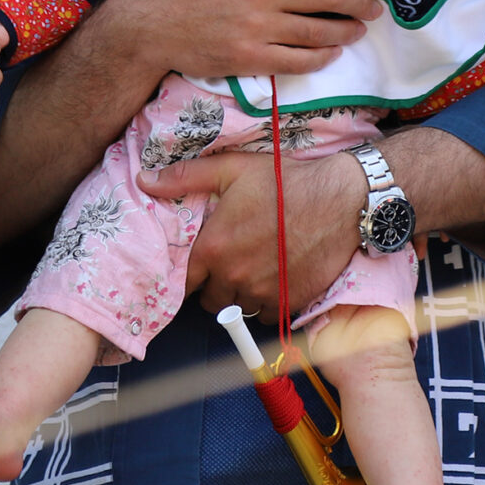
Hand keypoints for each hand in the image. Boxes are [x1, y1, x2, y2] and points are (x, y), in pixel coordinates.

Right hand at [100, 0, 380, 80]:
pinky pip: (299, 60)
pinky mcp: (252, 58)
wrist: (151, 24)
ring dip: (347, 30)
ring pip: (320, 30)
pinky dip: (321, 57)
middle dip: (361, 2)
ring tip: (358, 30)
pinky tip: (330, 52)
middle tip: (374, 6)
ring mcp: (260, 29)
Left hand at [142, 147, 369, 323]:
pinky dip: (267, 303)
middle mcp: (234, 276)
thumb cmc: (286, 181)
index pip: (184, 280)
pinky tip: (274, 279)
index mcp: (214, 248)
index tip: (198, 266)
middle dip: (215, 285)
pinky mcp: (289, 302)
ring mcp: (262, 293)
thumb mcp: (232, 169)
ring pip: (239, 309)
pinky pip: (267, 315)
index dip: (190, 274)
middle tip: (229, 264)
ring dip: (241, 295)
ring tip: (253, 270)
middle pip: (210, 300)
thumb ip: (186, 177)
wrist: (340, 200)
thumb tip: (144, 181)